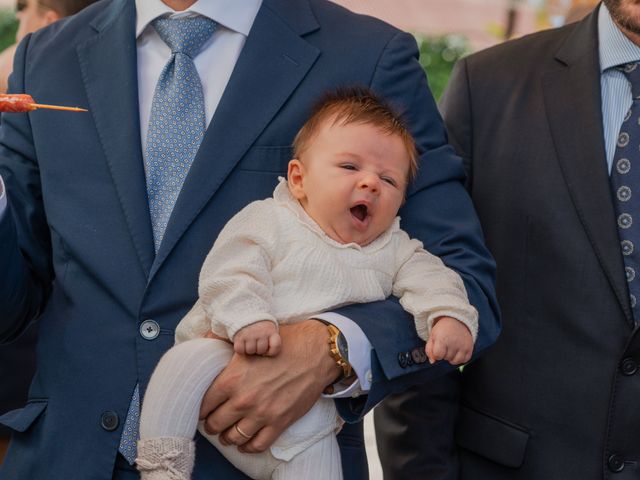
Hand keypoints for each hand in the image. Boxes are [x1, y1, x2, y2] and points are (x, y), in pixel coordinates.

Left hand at [199, 320, 340, 452]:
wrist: (314, 353)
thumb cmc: (282, 345)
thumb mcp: (249, 344)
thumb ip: (225, 351)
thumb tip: (206, 347)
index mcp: (231, 379)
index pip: (204, 404)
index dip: (201, 408)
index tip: (204, 409)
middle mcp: (243, 399)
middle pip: (215, 424)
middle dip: (212, 424)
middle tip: (214, 422)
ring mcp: (262, 413)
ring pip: (233, 438)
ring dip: (227, 437)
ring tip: (227, 433)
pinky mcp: (279, 422)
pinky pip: (257, 445)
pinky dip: (248, 447)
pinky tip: (245, 442)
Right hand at [233, 320, 280, 355]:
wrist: (247, 310)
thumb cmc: (260, 325)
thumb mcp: (270, 328)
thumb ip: (272, 339)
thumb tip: (267, 353)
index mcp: (271, 331)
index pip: (276, 346)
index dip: (272, 351)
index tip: (268, 349)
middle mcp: (261, 333)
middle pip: (261, 350)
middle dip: (258, 349)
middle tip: (256, 342)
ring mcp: (250, 334)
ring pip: (250, 351)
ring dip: (249, 349)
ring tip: (249, 342)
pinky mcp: (239, 336)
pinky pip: (239, 350)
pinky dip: (240, 349)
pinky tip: (242, 343)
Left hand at [425, 316, 472, 364]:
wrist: (456, 320)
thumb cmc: (442, 329)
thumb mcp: (432, 336)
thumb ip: (429, 350)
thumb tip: (432, 361)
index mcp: (442, 339)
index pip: (438, 355)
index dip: (436, 353)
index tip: (438, 347)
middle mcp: (453, 343)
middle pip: (446, 358)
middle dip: (444, 354)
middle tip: (446, 344)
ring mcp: (462, 345)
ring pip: (455, 361)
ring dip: (452, 357)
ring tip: (451, 348)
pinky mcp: (469, 347)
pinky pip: (464, 360)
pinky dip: (460, 358)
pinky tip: (458, 351)